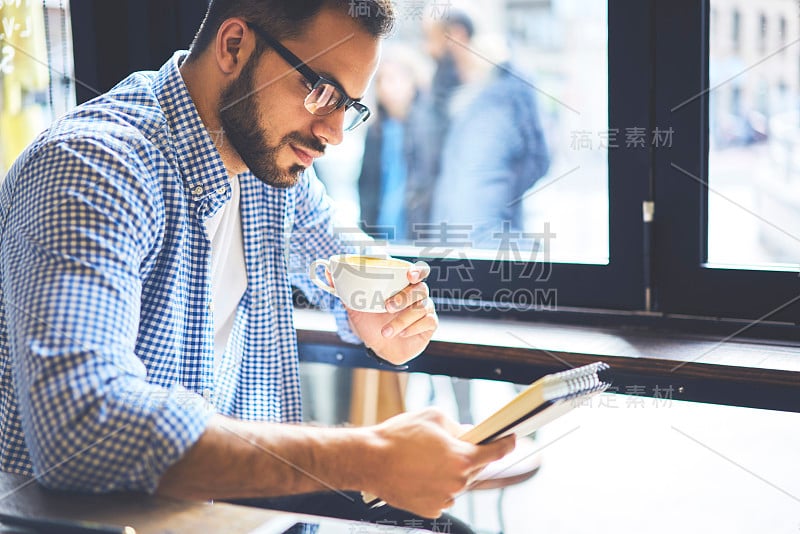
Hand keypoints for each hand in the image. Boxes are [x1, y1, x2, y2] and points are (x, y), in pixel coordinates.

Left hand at [346, 261, 437, 364]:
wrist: (378, 347)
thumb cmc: (370, 322)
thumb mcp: (355, 306)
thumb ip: (344, 289)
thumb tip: (328, 273)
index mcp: (403, 285)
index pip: (418, 272)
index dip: (417, 271)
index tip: (409, 274)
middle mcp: (417, 295)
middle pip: (421, 289)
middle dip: (403, 297)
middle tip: (386, 307)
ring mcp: (425, 310)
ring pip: (421, 308)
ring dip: (402, 320)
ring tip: (385, 331)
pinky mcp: (429, 325)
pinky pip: (428, 322)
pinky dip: (413, 328)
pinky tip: (401, 334)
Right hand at [362, 408, 515, 517]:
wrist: (370, 460)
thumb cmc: (397, 438)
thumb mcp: (433, 417)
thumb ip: (457, 426)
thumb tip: (468, 433)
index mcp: (462, 458)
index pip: (496, 452)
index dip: (506, 444)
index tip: (510, 440)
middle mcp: (457, 482)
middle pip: (476, 468)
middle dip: (469, 455)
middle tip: (452, 444)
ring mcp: (444, 498)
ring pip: (458, 483)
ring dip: (451, 472)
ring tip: (427, 459)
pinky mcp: (430, 509)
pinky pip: (443, 496)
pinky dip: (437, 486)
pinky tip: (421, 474)